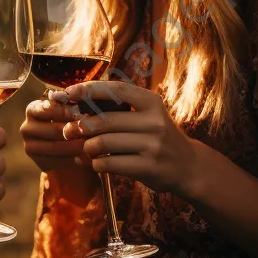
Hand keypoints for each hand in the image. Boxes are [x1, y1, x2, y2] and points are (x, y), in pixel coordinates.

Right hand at [21, 92, 98, 204]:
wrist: (65, 145)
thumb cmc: (69, 119)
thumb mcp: (69, 110)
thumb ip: (72, 106)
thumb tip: (84, 111)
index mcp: (32, 109)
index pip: (49, 108)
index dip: (67, 111)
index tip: (83, 113)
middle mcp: (26, 128)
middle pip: (53, 130)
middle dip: (75, 130)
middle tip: (93, 131)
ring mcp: (30, 147)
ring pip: (56, 148)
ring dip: (77, 146)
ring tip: (94, 144)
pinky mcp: (39, 163)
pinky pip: (58, 163)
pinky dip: (75, 160)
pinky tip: (88, 158)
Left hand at [62, 80, 201, 198]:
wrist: (188, 165)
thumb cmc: (157, 135)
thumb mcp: (147, 114)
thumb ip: (120, 106)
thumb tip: (77, 98)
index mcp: (152, 102)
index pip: (117, 90)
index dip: (90, 89)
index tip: (69, 92)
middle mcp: (154, 122)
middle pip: (105, 120)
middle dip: (81, 125)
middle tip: (70, 130)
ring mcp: (152, 146)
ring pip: (103, 143)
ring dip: (88, 147)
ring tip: (88, 149)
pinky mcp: (148, 168)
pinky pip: (109, 164)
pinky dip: (96, 164)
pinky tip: (97, 163)